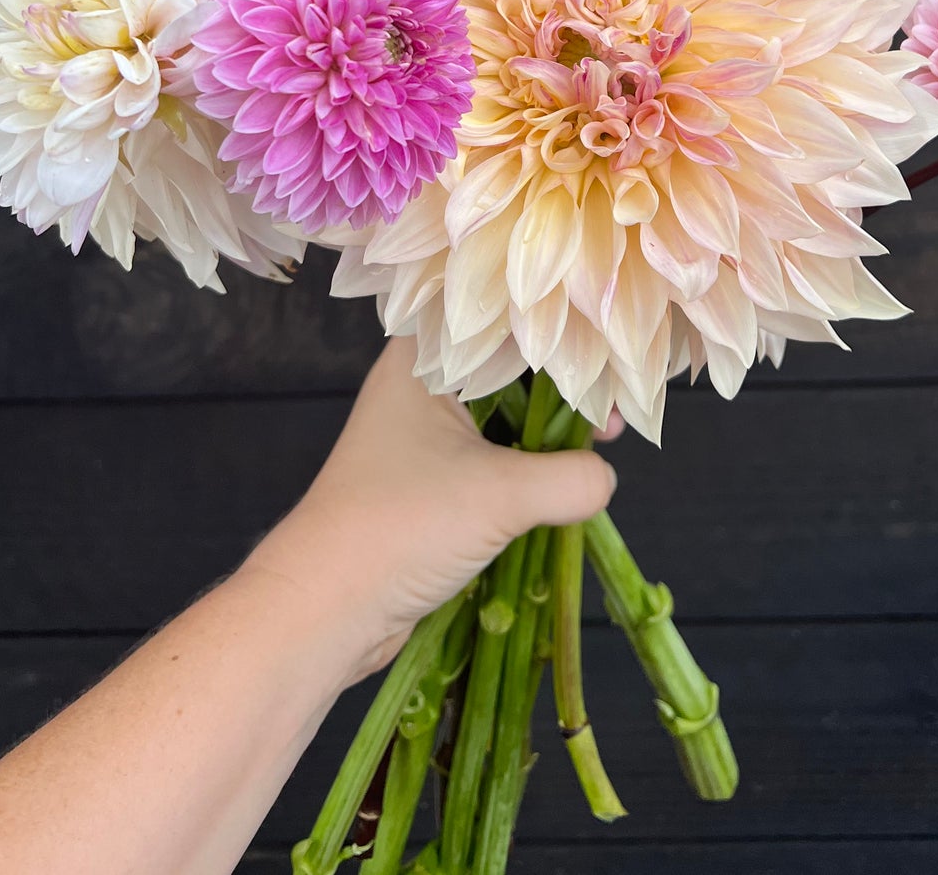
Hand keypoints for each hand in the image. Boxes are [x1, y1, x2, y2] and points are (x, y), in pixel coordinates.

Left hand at [242, 341, 618, 678]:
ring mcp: (420, 443)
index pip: (500, 327)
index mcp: (421, 363)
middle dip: (560, 394)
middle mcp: (418, 391)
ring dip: (544, 439)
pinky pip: (488, 468)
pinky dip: (525, 475)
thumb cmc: (402, 525)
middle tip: (611, 414)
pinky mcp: (426, 491)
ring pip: (498, 425)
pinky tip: (562, 487)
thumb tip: (606, 478)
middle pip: (505, 375)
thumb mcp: (501, 494)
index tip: (607, 364)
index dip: (557, 341)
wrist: (326, 608)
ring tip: (598, 448)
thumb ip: (571, 478)